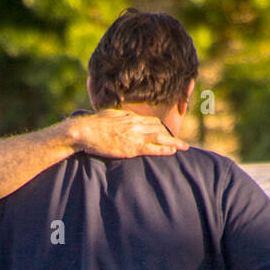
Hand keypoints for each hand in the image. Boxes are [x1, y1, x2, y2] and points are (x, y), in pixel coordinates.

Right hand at [68, 110, 187, 158]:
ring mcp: (134, 135)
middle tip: (181, 143)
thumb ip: (117, 118)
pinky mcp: (131, 147)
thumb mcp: (107, 117)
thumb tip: (117, 120)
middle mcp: (135, 124)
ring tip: (185, 147)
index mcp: (129, 117)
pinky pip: (152, 148)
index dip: (161, 128)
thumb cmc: (92, 125)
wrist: (84, 131)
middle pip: (159, 128)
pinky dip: (164, 149)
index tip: (168, 134)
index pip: (151, 121)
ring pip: (160, 137)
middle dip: (171, 135)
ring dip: (174, 142)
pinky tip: (172, 152)